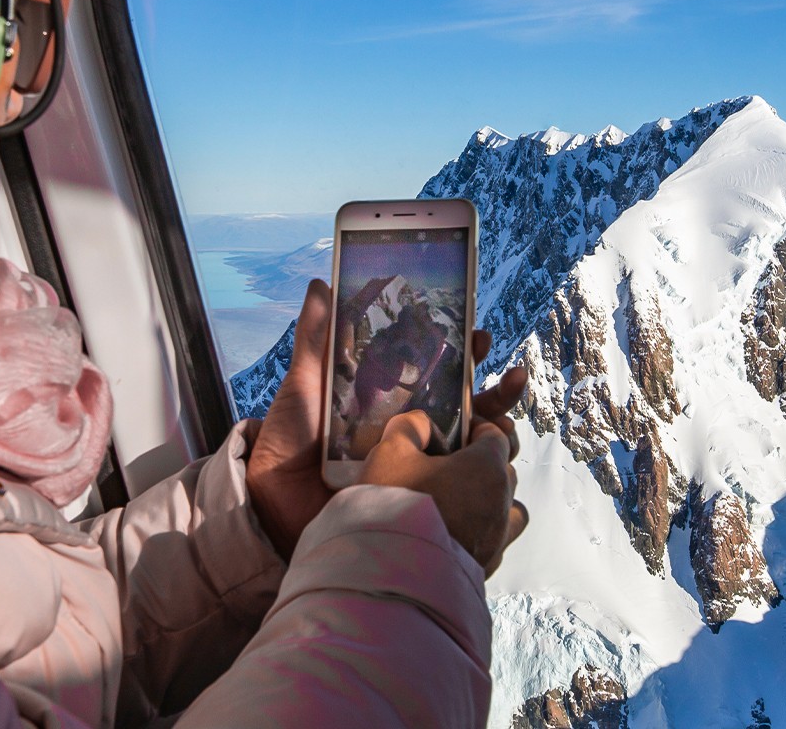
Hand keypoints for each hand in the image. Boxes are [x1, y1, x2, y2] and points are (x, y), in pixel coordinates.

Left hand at [246, 280, 530, 566]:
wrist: (272, 504)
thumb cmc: (287, 442)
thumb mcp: (303, 384)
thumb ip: (316, 337)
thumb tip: (322, 282)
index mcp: (390, 398)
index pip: (441, 371)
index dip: (465, 351)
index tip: (479, 334)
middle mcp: (411, 431)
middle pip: (471, 408)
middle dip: (500, 392)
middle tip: (514, 378)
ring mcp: (417, 467)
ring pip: (476, 449)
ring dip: (500, 433)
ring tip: (502, 426)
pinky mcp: (416, 500)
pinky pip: (462, 491)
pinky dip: (485, 481)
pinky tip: (495, 473)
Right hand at [360, 363, 529, 576]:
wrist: (391, 577)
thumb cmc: (393, 506)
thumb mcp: (390, 454)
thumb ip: (409, 428)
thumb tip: (421, 423)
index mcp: (487, 468)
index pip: (495, 436)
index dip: (475, 429)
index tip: (453, 434)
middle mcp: (502, 503)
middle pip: (504, 471)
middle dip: (483, 463)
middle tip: (447, 466)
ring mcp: (498, 539)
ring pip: (510, 510)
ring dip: (492, 501)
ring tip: (459, 503)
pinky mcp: (487, 569)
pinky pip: (496, 542)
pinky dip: (482, 533)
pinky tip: (453, 535)